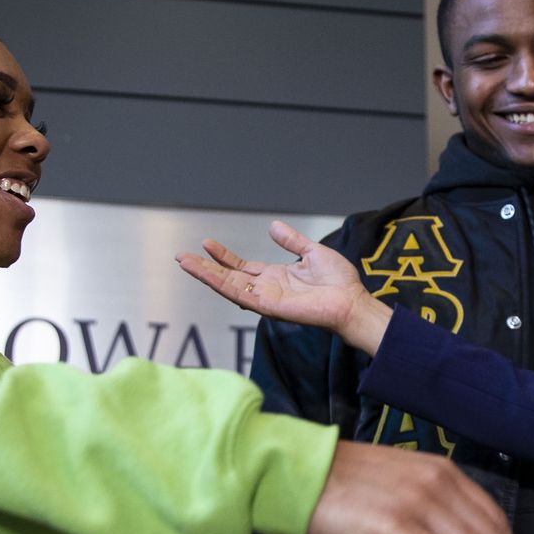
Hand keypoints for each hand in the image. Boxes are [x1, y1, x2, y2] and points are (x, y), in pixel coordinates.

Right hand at [177, 221, 394, 352]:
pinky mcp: (268, 307)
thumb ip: (292, 242)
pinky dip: (221, 285)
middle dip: (205, 267)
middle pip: (228, 277)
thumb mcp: (312, 253)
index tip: (206, 243)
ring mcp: (265, 299)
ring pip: (228, 287)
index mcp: (275, 277)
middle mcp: (266, 289)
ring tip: (184, 262)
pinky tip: (206, 275)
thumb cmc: (339, 282)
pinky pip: (240, 295)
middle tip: (181, 257)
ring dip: (205, 275)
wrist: (351, 301)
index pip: (241, 267)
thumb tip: (273, 226)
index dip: (223, 256)